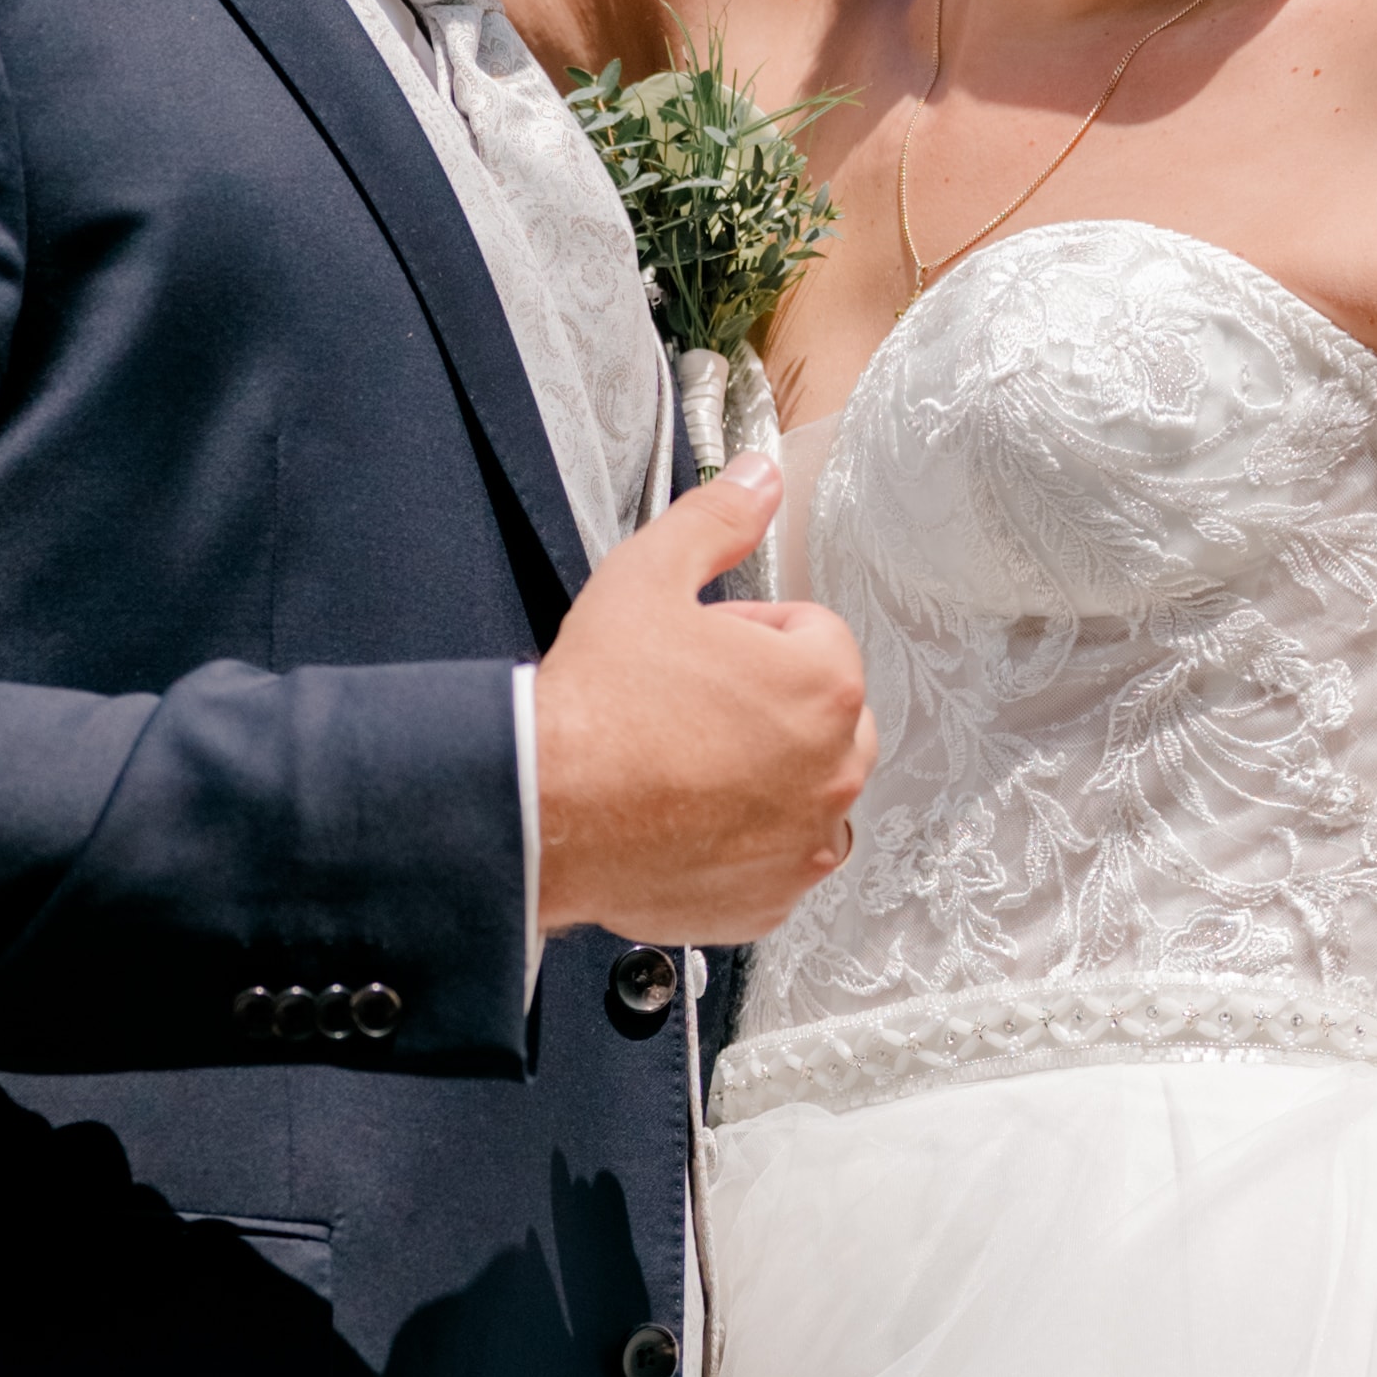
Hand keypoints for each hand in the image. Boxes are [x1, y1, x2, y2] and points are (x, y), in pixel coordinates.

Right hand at [535, 464, 876, 946]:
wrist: (542, 813)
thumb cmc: (595, 708)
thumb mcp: (648, 577)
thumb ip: (717, 519)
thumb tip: (759, 477)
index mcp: (823, 683)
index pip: (814, 634)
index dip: (749, 633)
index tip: (698, 650)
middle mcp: (834, 769)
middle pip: (825, 714)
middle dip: (771, 704)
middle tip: (688, 705)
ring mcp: (806, 842)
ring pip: (809, 789)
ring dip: (768, 774)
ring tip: (685, 765)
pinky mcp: (772, 899)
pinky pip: (778, 858)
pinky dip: (745, 843)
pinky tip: (684, 820)